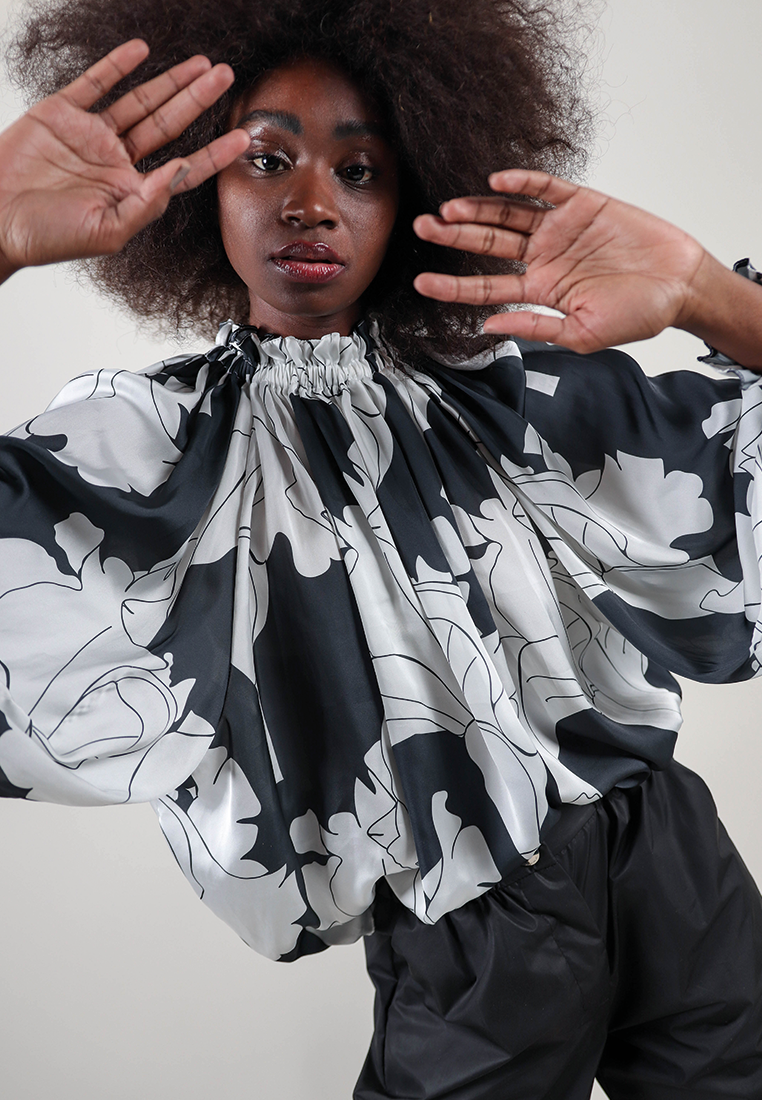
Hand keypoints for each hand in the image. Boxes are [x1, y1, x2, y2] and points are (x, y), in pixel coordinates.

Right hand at [0, 39, 249, 278]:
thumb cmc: (49, 238)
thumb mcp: (107, 231)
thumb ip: (147, 204)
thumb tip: (180, 170)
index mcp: (132, 191)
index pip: (184, 169)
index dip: (215, 153)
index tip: (244, 137)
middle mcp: (117, 161)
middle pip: (169, 124)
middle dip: (198, 100)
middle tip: (226, 76)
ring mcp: (91, 135)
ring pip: (140, 101)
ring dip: (170, 81)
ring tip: (202, 64)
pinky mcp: (61, 114)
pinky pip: (95, 83)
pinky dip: (117, 65)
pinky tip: (142, 50)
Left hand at [412, 170, 707, 353]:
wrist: (681, 286)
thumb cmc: (638, 315)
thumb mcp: (582, 335)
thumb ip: (536, 328)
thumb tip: (488, 327)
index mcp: (539, 290)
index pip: (485, 288)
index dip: (452, 286)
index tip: (421, 283)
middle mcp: (543, 257)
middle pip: (486, 245)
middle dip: (452, 237)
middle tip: (421, 229)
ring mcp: (559, 229)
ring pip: (507, 215)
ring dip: (477, 211)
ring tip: (448, 210)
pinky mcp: (581, 204)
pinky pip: (545, 188)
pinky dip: (522, 182)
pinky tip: (497, 181)